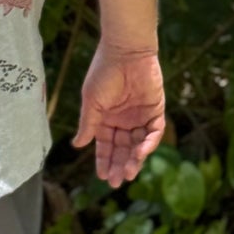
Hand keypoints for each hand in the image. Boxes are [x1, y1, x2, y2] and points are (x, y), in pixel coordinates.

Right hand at [72, 44, 164, 187]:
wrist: (126, 51)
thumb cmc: (104, 73)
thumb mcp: (91, 102)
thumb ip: (88, 124)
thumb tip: (78, 145)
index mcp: (106, 118)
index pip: (105, 145)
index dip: (104, 161)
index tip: (103, 176)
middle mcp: (123, 120)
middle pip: (122, 149)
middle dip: (119, 165)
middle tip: (116, 182)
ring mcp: (140, 116)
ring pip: (138, 144)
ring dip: (134, 159)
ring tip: (129, 172)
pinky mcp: (155, 110)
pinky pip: (154, 131)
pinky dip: (149, 143)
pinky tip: (141, 152)